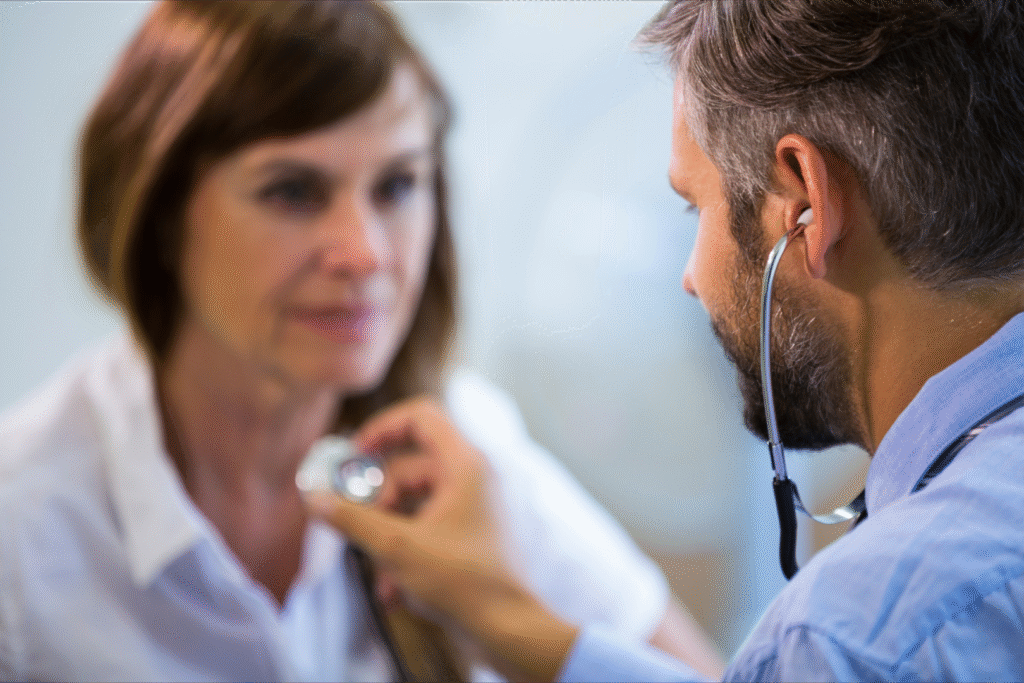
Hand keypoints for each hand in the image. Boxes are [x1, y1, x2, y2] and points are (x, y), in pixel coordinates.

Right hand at [304, 397, 578, 680]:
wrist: (508, 629)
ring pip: (414, 503)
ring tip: (382, 575)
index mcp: (465, 464)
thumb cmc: (464, 582)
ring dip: (388, 538)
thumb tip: (315, 498)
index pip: (421, 416)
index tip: (354, 455)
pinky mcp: (470, 533)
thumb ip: (352, 518)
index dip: (383, 428)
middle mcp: (473, 476)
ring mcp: (474, 505)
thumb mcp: (395, 547)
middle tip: (357, 528)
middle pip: (409, 467)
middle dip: (378, 503)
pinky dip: (407, 552)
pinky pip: (428, 527)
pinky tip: (395, 591)